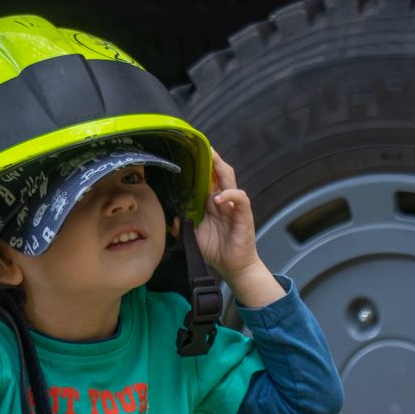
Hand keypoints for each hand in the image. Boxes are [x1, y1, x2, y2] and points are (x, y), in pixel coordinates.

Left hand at [172, 149, 284, 306]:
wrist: (233, 266)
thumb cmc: (216, 249)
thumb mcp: (194, 235)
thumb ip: (183, 225)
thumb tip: (170, 219)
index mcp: (211, 202)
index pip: (207, 179)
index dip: (200, 167)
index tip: (189, 154)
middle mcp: (223, 200)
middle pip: (219, 173)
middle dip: (211, 159)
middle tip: (202, 147)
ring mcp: (234, 205)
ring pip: (230, 179)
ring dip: (220, 169)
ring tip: (212, 159)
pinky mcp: (244, 214)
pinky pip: (240, 198)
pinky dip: (230, 195)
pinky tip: (219, 198)